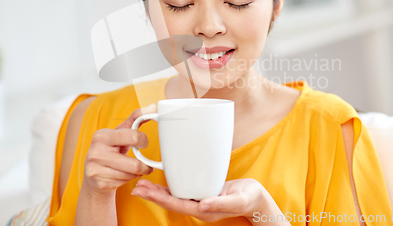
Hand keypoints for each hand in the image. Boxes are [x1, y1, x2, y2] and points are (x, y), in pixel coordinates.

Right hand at [82, 104, 156, 195]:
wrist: (93, 175)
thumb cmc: (110, 150)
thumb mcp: (120, 133)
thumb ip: (135, 120)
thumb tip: (152, 107)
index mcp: (101, 135)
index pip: (133, 136)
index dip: (144, 141)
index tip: (143, 143)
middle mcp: (96, 152)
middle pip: (135, 163)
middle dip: (145, 165)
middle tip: (147, 163)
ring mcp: (96, 169)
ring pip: (131, 174)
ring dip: (138, 173)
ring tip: (136, 169)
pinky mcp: (99, 183)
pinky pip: (125, 182)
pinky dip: (130, 180)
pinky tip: (125, 176)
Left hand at [131, 178, 269, 222]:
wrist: (256, 198)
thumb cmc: (248, 198)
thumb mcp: (237, 200)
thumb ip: (220, 203)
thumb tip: (202, 204)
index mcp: (204, 210)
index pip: (176, 204)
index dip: (159, 199)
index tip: (144, 192)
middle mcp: (198, 206)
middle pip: (170, 201)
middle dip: (153, 195)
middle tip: (136, 187)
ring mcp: (199, 200)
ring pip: (174, 197)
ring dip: (157, 192)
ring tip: (142, 185)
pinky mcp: (202, 192)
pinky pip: (181, 191)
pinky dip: (169, 187)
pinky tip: (162, 182)